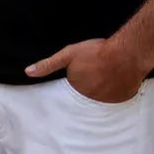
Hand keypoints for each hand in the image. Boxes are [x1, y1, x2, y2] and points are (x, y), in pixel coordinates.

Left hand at [25, 38, 146, 103]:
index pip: (74, 85)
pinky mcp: (119, 102)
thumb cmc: (97, 52)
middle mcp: (88, 98)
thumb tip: (28, 72)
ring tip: (109, 72)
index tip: (86, 68)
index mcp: (75, 87)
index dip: (80, 75)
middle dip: (91, 81)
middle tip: (99, 69)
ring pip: (101, 95)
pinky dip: (116, 92)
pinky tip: (119, 79)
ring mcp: (104, 102)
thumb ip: (48, 64)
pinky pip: (115, 99)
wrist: (126, 55)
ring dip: (103, 87)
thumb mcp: (69, 53)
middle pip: (87, 91)